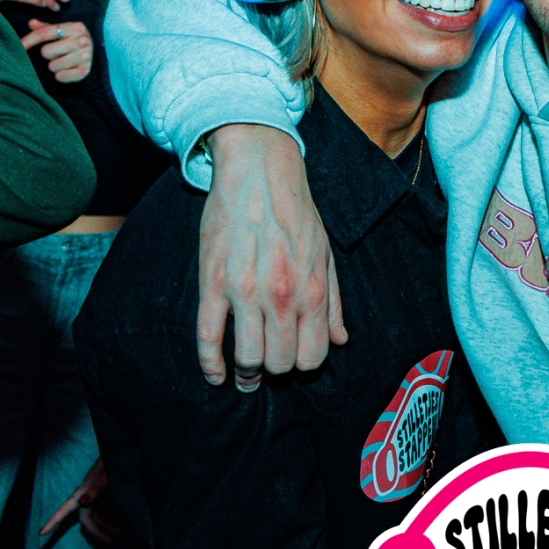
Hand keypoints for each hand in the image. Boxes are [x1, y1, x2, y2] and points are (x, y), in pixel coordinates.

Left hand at [21, 19, 92, 82]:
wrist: (97, 54)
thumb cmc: (73, 41)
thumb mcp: (63, 31)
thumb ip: (45, 28)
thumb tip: (31, 23)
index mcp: (76, 27)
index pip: (46, 33)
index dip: (29, 40)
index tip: (19, 46)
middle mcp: (82, 40)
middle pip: (46, 51)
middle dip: (48, 54)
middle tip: (57, 53)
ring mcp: (85, 56)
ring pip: (52, 66)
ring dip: (54, 66)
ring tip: (63, 61)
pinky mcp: (85, 71)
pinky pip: (60, 76)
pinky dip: (61, 76)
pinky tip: (67, 70)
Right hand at [39, 457, 122, 545]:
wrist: (122, 449)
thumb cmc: (113, 460)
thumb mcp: (107, 473)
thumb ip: (96, 487)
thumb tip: (81, 501)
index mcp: (83, 490)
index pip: (65, 508)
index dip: (52, 521)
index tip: (41, 533)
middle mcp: (88, 494)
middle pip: (87, 518)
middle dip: (98, 531)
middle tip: (112, 541)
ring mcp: (98, 493)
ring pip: (98, 515)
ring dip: (108, 525)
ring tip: (120, 534)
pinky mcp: (107, 491)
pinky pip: (106, 508)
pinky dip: (112, 516)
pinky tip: (120, 520)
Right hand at [200, 123, 344, 390]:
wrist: (260, 173)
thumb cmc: (297, 213)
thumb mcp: (326, 255)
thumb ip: (334, 302)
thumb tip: (341, 340)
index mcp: (313, 291)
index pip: (312, 357)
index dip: (304, 364)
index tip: (295, 359)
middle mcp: (282, 297)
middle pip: (279, 362)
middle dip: (276, 370)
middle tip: (269, 366)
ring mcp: (245, 292)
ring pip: (247, 356)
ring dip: (248, 372)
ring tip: (247, 374)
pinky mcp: (213, 283)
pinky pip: (208, 336)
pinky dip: (211, 364)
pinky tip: (216, 374)